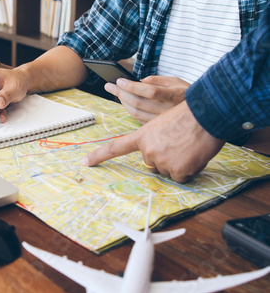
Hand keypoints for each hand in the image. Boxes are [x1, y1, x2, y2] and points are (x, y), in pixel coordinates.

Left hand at [81, 101, 225, 182]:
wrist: (207, 115)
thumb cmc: (188, 115)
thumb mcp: (162, 123)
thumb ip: (154, 139)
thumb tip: (158, 153)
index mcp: (142, 136)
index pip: (115, 147)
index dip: (99, 156)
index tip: (85, 162)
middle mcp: (148, 151)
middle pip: (151, 163)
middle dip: (163, 157)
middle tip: (178, 143)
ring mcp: (162, 162)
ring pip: (167, 171)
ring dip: (177, 164)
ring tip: (188, 147)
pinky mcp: (178, 171)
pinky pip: (181, 177)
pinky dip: (188, 170)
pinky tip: (194, 156)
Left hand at [105, 76, 189, 123]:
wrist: (206, 117)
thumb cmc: (190, 95)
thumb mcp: (179, 82)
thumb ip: (159, 80)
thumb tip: (141, 81)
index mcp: (176, 95)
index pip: (149, 91)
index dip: (132, 86)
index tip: (119, 81)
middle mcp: (170, 111)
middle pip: (139, 103)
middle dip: (121, 93)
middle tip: (109, 86)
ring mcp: (165, 123)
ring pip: (137, 113)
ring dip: (123, 102)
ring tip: (116, 93)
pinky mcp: (160, 131)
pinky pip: (140, 121)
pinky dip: (130, 111)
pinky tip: (125, 103)